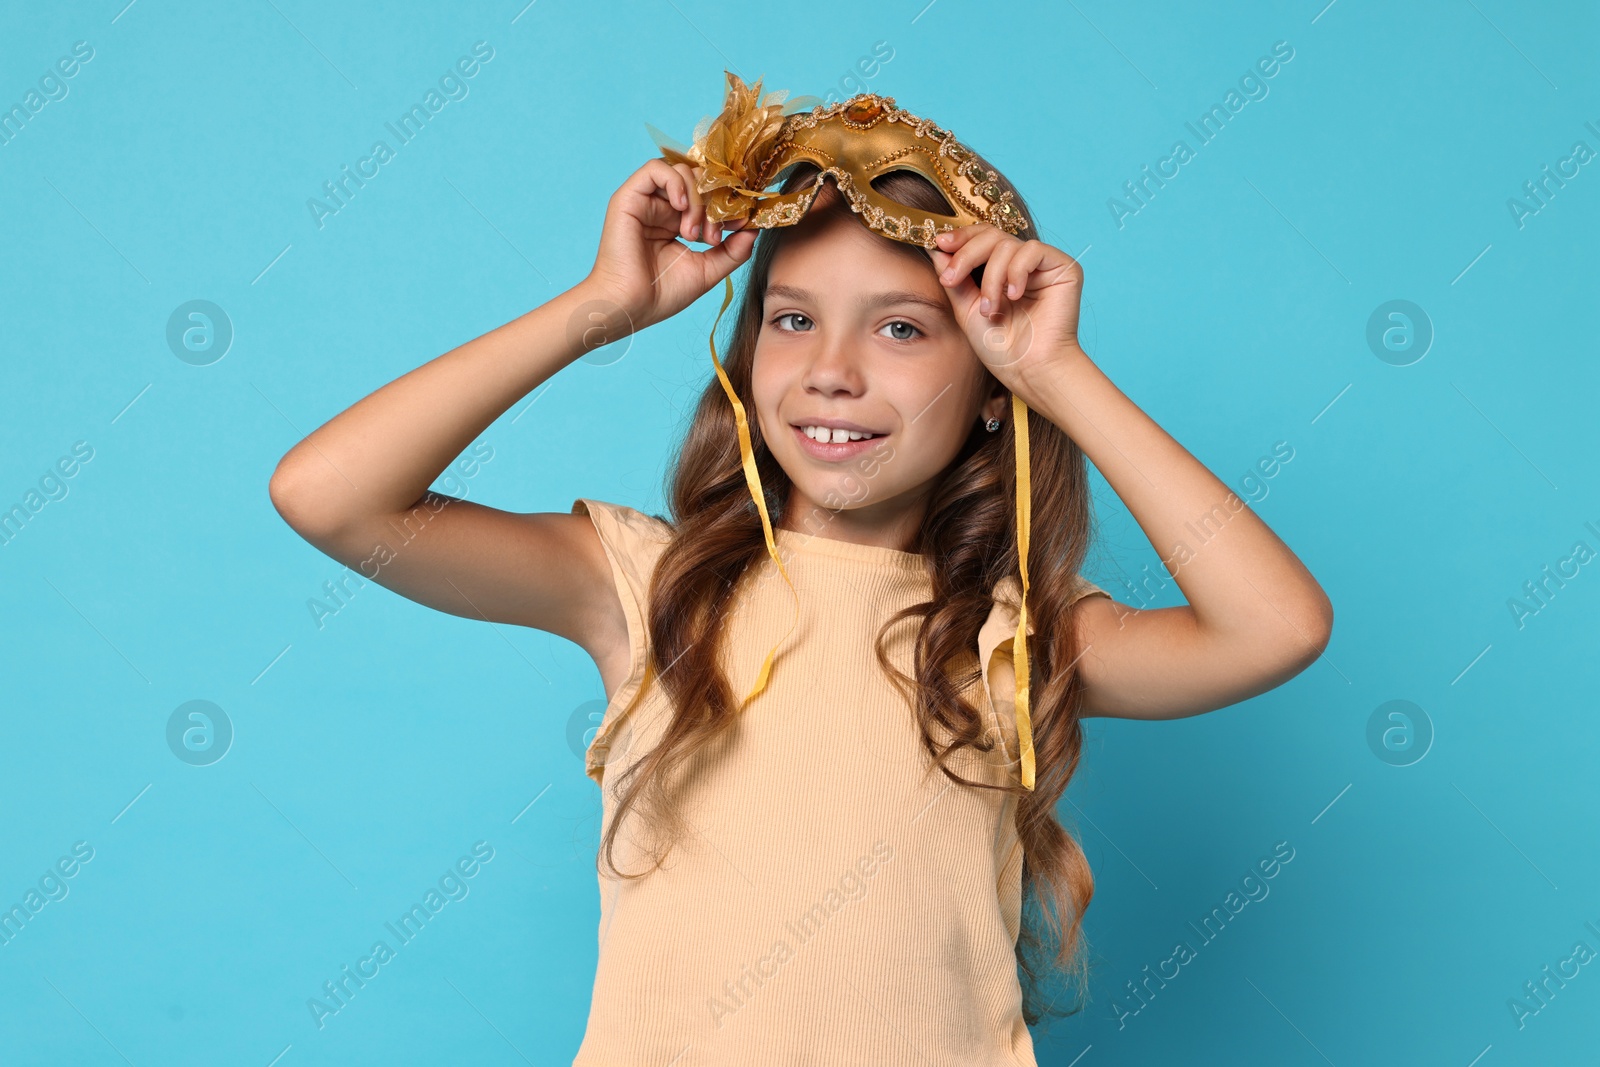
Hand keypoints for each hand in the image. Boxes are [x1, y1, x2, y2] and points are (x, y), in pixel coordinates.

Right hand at [580, 158, 757, 332]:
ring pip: (683, 172)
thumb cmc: (662, 295)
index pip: (710, 196)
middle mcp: (663, 208)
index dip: (729, 204)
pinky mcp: (629, 197)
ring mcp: (646, 201)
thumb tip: (754, 229)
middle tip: (713, 236)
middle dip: (714, 203)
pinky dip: (676, 182)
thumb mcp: (707, 270)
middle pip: (700, 181)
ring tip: (692, 233)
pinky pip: (657, 169)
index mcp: (679, 223)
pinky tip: (680, 207)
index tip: (741, 224)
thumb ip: (733, 251)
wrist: (630, 307)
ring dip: (696, 199)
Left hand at [929, 224, 1086, 393]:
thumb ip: (955, 279)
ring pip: (1007, 244)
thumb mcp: (967, 310)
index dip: (960, 237)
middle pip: (991, 235)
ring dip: (991, 278)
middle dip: (966, 254)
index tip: (938, 242)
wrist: (1029, 371)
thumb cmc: (1001, 349)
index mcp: (1001, 271)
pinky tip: (1015, 296)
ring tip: (990, 309)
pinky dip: (1017, 272)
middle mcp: (1022, 264)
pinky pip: (1033, 250)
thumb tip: (937, 248)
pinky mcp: (1064, 267)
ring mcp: (1043, 265)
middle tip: (951, 278)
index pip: (981, 239)